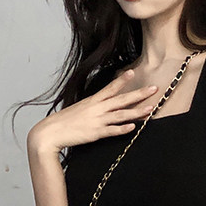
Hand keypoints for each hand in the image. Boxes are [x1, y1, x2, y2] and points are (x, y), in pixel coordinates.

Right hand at [27, 70, 159, 153]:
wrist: (51, 132)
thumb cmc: (65, 121)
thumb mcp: (80, 108)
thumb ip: (93, 106)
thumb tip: (103, 104)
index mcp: (93, 101)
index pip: (110, 88)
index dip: (122, 80)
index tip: (133, 72)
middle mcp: (97, 109)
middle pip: (122, 100)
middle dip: (139, 94)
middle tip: (154, 89)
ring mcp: (97, 121)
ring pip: (121, 115)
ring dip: (137, 111)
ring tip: (150, 108)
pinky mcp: (96, 133)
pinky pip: (112, 131)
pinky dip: (123, 129)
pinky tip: (133, 127)